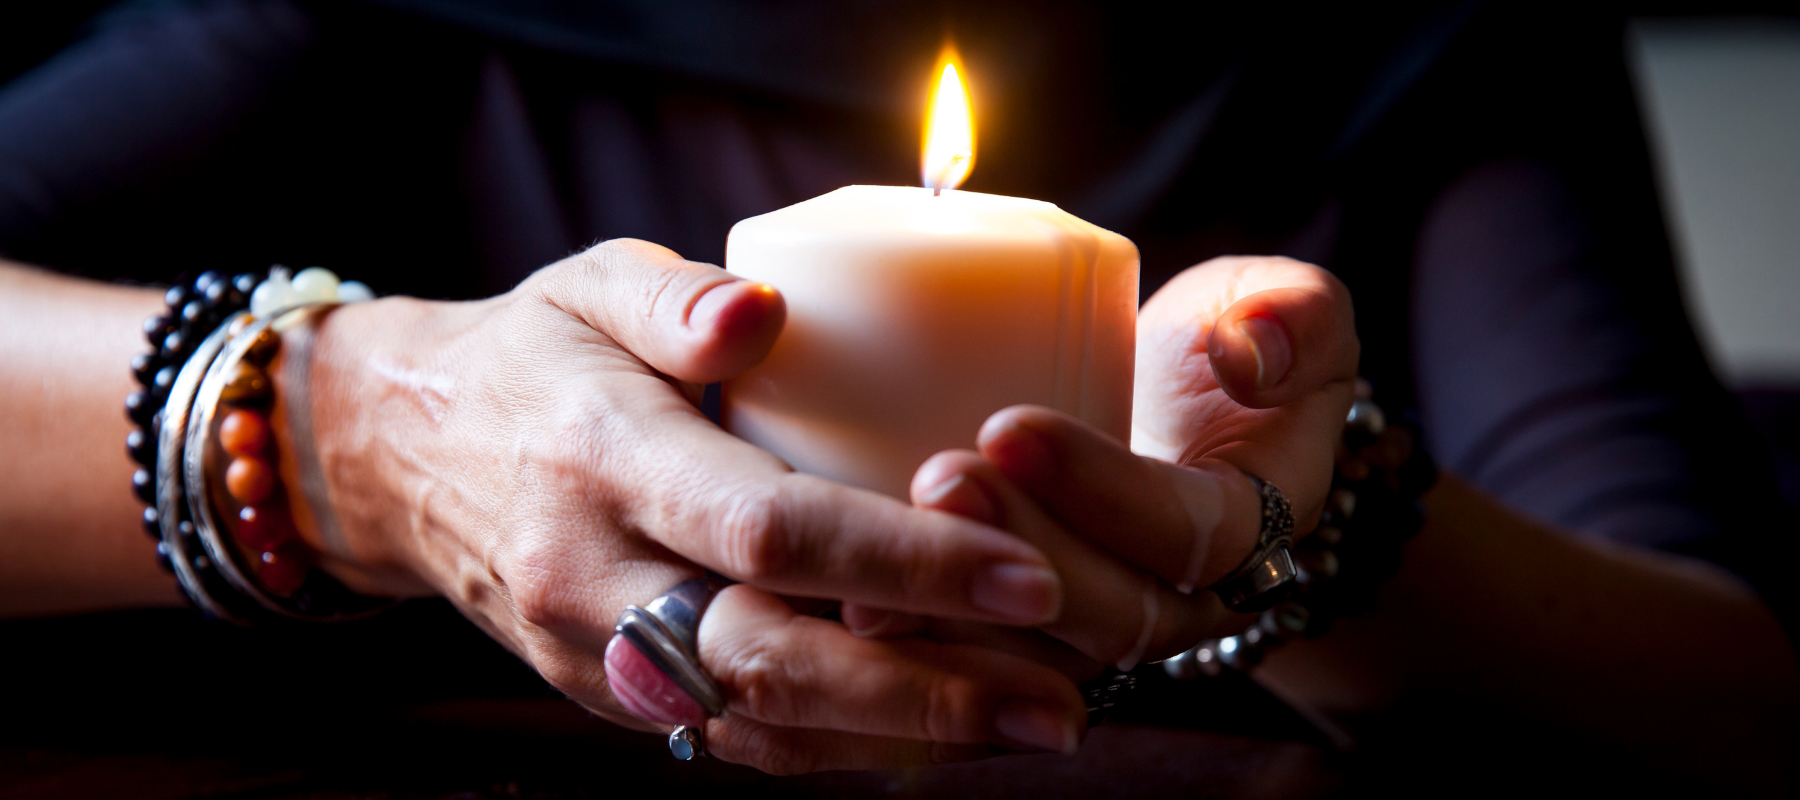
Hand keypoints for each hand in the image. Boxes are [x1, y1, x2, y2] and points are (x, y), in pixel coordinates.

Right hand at [271, 240, 1088, 771]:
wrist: (403, 457)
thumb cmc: (530, 356)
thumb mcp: (587, 284)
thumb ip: (675, 295)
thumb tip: (762, 312)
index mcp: (604, 460)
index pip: (767, 531)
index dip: (901, 563)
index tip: (1023, 571)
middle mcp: (594, 576)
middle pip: (772, 658)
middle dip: (926, 690)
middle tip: (1058, 698)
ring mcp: (593, 652)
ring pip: (758, 720)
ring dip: (900, 736)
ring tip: (1032, 726)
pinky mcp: (605, 693)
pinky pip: (731, 734)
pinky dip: (837, 744)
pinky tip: (935, 731)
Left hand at [845, 256, 1357, 670]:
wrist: (1191, 414)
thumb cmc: (1236, 349)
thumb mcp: (1295, 312)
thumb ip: (1295, 317)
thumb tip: (1245, 351)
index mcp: (1247, 527)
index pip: (1183, 532)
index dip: (1100, 489)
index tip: (1012, 425)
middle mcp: (1177, 598)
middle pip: (1103, 611)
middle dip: (1016, 548)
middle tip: (938, 477)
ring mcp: (1100, 626)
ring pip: (1032, 654)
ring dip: (954, 606)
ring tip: (869, 542)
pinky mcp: (1031, 631)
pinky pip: (981, 659)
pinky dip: (917, 636)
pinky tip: (844, 593)